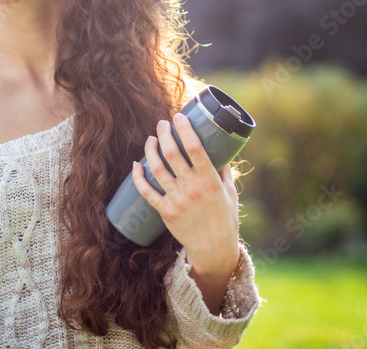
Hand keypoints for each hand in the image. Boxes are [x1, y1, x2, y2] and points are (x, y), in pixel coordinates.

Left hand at [131, 113, 240, 274]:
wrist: (214, 249)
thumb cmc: (225, 219)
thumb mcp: (230, 192)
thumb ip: (224, 172)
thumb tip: (220, 152)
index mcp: (210, 181)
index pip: (195, 148)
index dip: (185, 129)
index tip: (179, 116)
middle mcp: (192, 188)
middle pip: (173, 153)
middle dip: (165, 133)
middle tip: (162, 124)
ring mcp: (177, 200)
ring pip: (157, 168)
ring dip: (151, 149)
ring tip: (151, 138)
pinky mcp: (165, 212)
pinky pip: (147, 192)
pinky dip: (138, 177)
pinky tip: (136, 164)